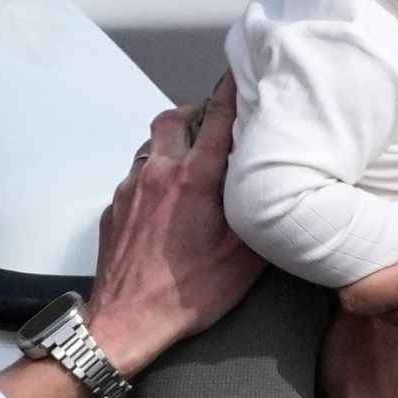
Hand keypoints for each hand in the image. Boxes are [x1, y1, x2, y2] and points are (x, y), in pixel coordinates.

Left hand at [86, 74, 265, 376]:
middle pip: (173, 118)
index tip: (239, 73)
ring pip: (152, 146)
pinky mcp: (114, 209)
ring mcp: (131, 190)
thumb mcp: (243, 260)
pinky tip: (168, 200)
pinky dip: (155, 175)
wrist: (123, 325)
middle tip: (215, 121)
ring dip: (173, 143)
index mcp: (194, 180)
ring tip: (193, 161)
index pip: (216, 118)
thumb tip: (282, 191)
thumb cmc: (184, 296)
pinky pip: (136, 176)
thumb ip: (262, 216)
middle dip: (195, 111)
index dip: (230, 90)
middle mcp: (159, 175)